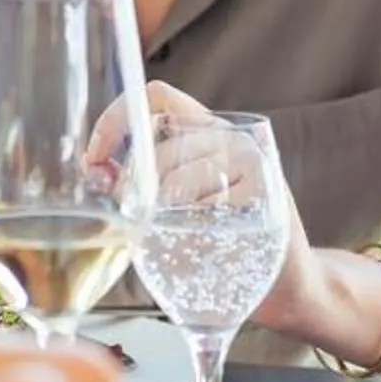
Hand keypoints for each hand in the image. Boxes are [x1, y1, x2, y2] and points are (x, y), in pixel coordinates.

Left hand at [106, 83, 319, 314]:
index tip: (95, 158)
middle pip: (158, 150)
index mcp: (205, 127)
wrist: (285, 284)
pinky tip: (214, 242)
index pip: (156, 97)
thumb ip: (139, 185)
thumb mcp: (174, 207)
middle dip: (132, 192)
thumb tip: (95, 172)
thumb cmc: (219, 244)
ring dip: (164, 217)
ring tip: (181, 238)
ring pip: (178, 181)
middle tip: (133, 223)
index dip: (117, 118)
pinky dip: (198, 232)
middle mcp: (230, 134)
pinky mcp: (268, 189)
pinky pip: (208, 208)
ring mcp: (252, 159)